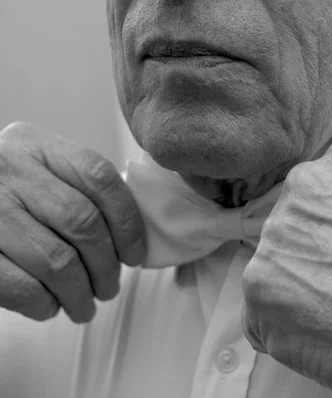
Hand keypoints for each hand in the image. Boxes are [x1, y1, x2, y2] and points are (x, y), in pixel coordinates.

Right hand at [0, 122, 145, 322]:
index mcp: (35, 145)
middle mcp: (8, 168)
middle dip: (105, 265)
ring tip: (84, 306)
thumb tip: (131, 242)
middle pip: (82, 221)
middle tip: (109, 288)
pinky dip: (44, 303)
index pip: (100, 177)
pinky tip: (49, 306)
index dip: (127, 222)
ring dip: (79, 292)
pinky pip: (22, 286)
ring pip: (56, 260)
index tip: (134, 254)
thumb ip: (78, 192)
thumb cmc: (7, 201)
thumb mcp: (37, 175)